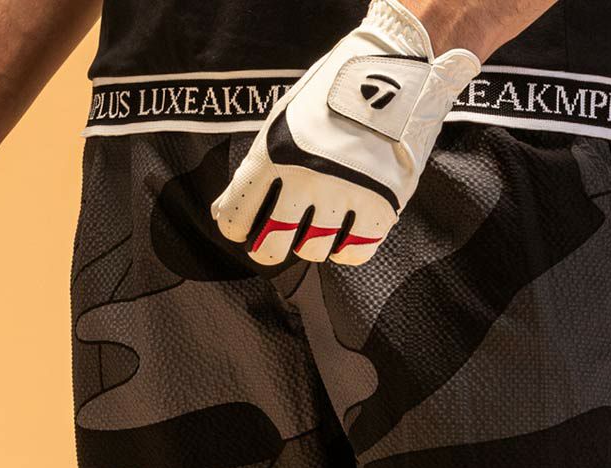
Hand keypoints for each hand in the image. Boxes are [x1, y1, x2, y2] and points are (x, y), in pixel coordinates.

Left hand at [212, 0, 478, 267]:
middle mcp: (304, 177)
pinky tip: (343, 232)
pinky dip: (346, 248)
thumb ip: (256, 169)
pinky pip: (354, 251)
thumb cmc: (328, 98)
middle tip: (275, 241)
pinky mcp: (379, 206)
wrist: (389, 72)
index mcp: (273, 152)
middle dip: (268, 248)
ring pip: (314, 250)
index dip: (236, 229)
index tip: (243, 231)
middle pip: (273, 245)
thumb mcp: (283, 122)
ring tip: (317, 225)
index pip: (236, 215)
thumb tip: (221, 211)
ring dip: (312, 242)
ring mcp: (342, 193)